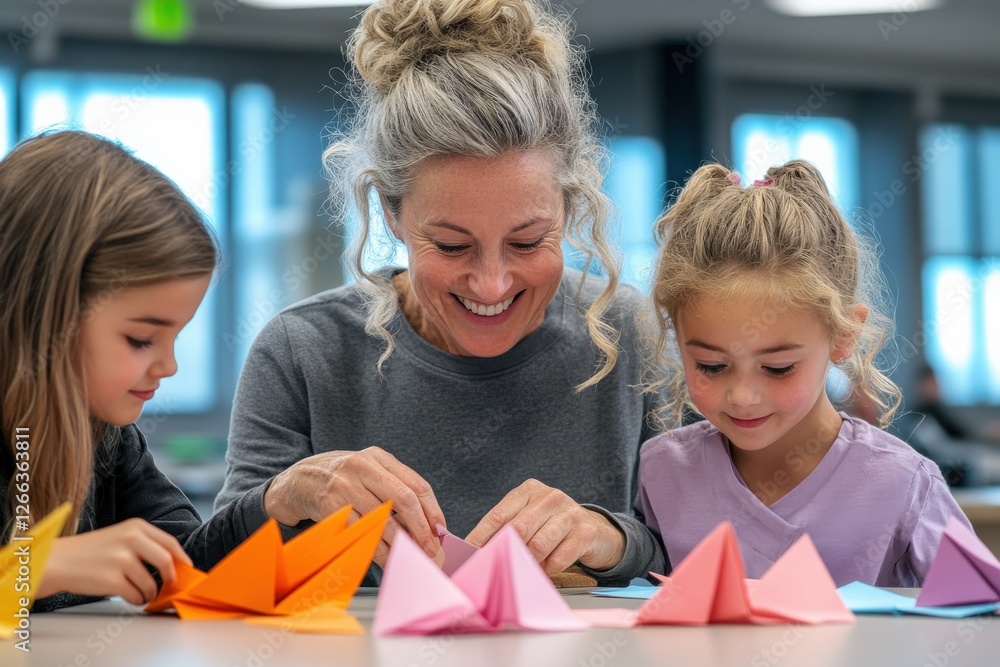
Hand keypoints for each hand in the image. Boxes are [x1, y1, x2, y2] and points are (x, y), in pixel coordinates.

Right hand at [38, 519, 191, 604]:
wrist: (58, 561)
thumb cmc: (91, 551)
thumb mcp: (120, 536)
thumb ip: (145, 544)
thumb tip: (173, 564)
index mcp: (136, 526)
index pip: (170, 543)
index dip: (182, 559)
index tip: (186, 569)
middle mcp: (131, 540)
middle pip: (167, 562)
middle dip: (171, 578)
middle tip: (168, 586)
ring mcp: (122, 560)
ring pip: (151, 583)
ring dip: (150, 593)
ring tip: (142, 594)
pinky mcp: (112, 580)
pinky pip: (136, 595)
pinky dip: (137, 600)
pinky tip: (130, 597)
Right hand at [263, 446, 444, 567]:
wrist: (299, 480)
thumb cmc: (342, 478)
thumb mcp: (369, 470)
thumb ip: (396, 487)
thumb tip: (428, 522)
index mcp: (378, 457)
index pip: (416, 484)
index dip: (432, 511)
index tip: (441, 531)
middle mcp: (363, 467)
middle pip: (404, 500)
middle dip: (421, 529)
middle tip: (430, 549)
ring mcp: (345, 486)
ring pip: (383, 522)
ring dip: (400, 545)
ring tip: (410, 558)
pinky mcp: (330, 507)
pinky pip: (361, 534)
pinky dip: (376, 550)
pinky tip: (386, 559)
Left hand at [465, 479, 625, 574]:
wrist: (595, 531)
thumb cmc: (553, 527)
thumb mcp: (530, 518)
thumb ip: (508, 529)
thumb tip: (478, 552)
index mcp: (529, 490)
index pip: (498, 515)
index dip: (480, 537)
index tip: (468, 555)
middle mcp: (550, 497)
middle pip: (518, 529)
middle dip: (504, 552)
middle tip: (494, 569)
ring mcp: (569, 513)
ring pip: (538, 545)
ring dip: (528, 563)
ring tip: (523, 571)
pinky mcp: (585, 532)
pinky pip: (558, 559)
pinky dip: (547, 570)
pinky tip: (545, 571)